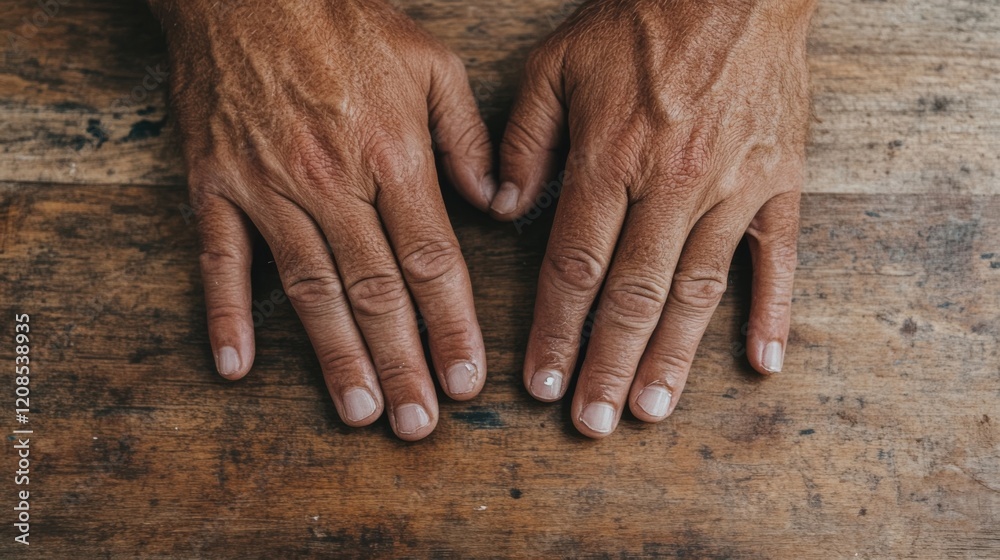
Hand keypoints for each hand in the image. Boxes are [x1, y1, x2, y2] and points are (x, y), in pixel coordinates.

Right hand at [155, 0, 494, 439]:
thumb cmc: (344, 22)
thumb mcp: (430, 61)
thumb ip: (468, 138)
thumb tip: (497, 205)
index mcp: (391, 153)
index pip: (431, 259)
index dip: (451, 325)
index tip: (467, 380)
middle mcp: (332, 180)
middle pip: (375, 290)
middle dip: (403, 362)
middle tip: (420, 424)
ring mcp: (267, 186)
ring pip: (308, 288)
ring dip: (335, 356)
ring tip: (359, 411)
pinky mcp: (213, 185)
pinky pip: (218, 259)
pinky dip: (224, 314)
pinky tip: (235, 366)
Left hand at [494, 0, 815, 436]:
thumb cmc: (639, 19)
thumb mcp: (556, 63)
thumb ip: (522, 139)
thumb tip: (501, 209)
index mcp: (611, 158)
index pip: (574, 265)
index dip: (556, 331)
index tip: (543, 383)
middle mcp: (672, 182)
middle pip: (632, 293)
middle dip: (608, 364)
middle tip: (594, 422)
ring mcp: (733, 186)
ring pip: (697, 288)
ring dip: (672, 355)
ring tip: (651, 409)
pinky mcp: (781, 179)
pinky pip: (778, 256)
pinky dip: (772, 311)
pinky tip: (761, 361)